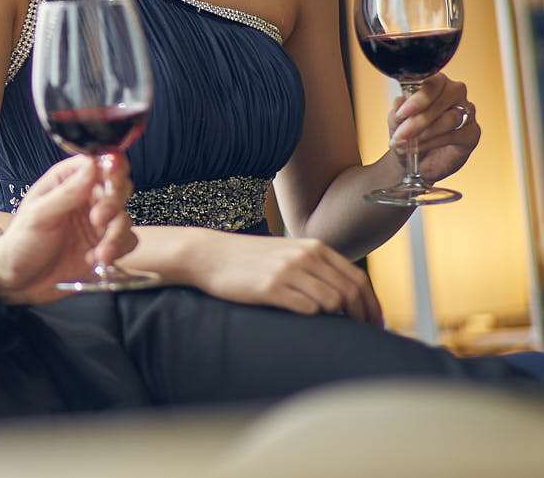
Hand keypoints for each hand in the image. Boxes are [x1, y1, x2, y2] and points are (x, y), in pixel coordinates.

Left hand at [0, 154, 136, 304]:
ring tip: (101, 252)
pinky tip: (94, 259)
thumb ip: (67, 192)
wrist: (18, 281)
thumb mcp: (39, 215)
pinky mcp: (103, 245)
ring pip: (124, 217)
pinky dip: (116, 250)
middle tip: (98, 220)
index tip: (111, 180)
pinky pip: (126, 242)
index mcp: (65, 181)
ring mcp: (96, 223)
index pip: (97, 163)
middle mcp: (84, 198)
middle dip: (113, 203)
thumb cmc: (20, 242)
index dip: (110, 168)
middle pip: (118, 188)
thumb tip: (92, 165)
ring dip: (116, 234)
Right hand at [189, 231, 382, 324]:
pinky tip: (308, 323)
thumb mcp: (287, 253)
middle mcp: (305, 256)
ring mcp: (288, 270)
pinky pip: (307, 308)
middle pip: (351, 292)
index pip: (358, 278)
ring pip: (333, 302)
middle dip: (364, 318)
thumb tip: (347, 295)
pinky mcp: (271, 287)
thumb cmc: (248, 260)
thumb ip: (316, 267)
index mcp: (313, 248)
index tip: (376, 324)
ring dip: (338, 319)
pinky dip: (314, 318)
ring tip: (335, 331)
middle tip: (365, 336)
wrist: (208, 255)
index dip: (373, 305)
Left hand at [388, 73, 479, 182]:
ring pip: (451, 117)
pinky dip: (433, 142)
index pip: (434, 80)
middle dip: (420, 118)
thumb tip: (399, 101)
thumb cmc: (407, 135)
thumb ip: (397, 113)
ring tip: (406, 143)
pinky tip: (418, 148)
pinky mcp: (473, 132)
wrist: (416, 161)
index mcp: (435, 84)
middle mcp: (454, 93)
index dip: (419, 97)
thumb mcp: (396, 124)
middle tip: (402, 133)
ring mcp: (467, 112)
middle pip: (446, 97)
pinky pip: (456, 135)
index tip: (403, 113)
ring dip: (425, 132)